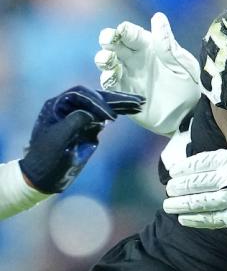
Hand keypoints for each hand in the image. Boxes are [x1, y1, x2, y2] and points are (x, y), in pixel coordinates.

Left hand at [20, 86, 144, 193]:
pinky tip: (132, 110)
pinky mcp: (87, 128)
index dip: (97, 102)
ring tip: (139, 104)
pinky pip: (104, 116)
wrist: (42, 176)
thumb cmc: (45, 157)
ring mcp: (79, 117)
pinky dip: (118, 113)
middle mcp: (69, 108)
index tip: (109, 116)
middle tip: (135, 101)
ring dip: (120, 104)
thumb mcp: (58, 138)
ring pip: (102, 106)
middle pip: (95, 97)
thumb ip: (75, 121)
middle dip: (115, 99)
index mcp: (57, 106)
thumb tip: (93, 114)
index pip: (80, 95)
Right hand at [95, 12, 200, 135]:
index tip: (122, 29)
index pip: (133, 34)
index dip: (125, 30)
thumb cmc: (189, 85)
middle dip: (109, 41)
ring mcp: (127, 76)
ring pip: (108, 64)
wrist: (189, 115)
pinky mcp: (124, 94)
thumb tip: (158, 17)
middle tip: (108, 40)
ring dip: (105, 59)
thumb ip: (167, 45)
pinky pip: (110, 85)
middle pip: (116, 46)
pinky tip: (111, 76)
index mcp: (150, 48)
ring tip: (108, 59)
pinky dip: (107, 79)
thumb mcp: (182, 63)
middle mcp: (135, 60)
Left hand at [163, 141, 226, 231]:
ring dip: (182, 205)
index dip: (186, 167)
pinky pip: (212, 220)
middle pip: (196, 184)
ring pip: (199, 204)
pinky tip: (187, 221)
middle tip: (168, 190)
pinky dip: (197, 220)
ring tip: (169, 207)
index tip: (174, 170)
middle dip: (180, 187)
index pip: (202, 163)